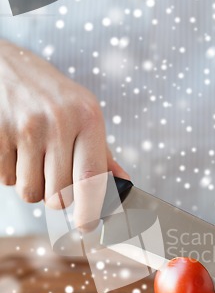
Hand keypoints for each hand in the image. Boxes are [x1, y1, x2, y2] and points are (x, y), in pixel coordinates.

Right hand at [0, 40, 128, 226]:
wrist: (5, 66)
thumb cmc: (52, 96)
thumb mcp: (83, 115)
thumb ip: (103, 153)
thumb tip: (124, 185)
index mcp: (87, 117)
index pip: (92, 178)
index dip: (90, 210)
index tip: (87, 226)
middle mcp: (58, 122)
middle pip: (59, 196)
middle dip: (56, 197)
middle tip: (53, 174)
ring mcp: (25, 128)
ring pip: (31, 193)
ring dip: (33, 186)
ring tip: (33, 156)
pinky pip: (7, 180)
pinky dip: (11, 173)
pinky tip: (15, 147)